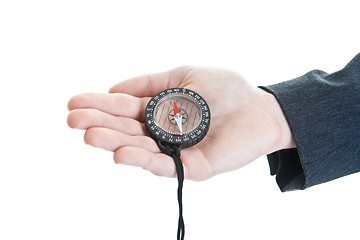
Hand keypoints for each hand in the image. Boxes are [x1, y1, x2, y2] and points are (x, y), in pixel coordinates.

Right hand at [67, 66, 294, 179]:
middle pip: (126, 129)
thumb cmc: (225, 89)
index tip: (73, 102)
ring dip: (113, 142)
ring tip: (90, 136)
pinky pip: (164, 164)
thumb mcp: (183, 74)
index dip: (99, 105)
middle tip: (73, 120)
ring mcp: (174, 150)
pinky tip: (121, 153)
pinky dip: (142, 160)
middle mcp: (161, 132)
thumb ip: (151, 82)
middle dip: (99, 124)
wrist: (259, 108)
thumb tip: (114, 88)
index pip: (123, 108)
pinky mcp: (191, 166)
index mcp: (158, 109)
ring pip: (139, 148)